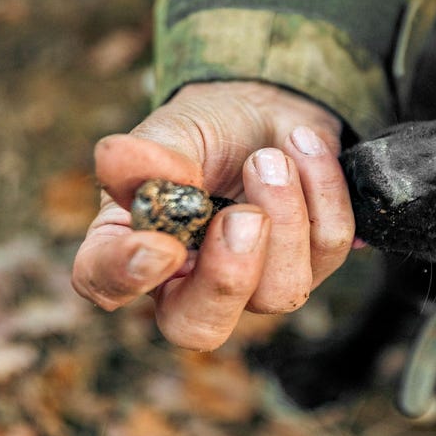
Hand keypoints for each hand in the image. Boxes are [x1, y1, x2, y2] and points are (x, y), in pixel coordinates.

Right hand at [71, 82, 354, 350]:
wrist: (269, 108)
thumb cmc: (208, 128)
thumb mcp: (172, 130)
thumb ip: (148, 153)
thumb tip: (115, 158)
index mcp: (132, 247)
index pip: (107, 285)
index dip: (129, 277)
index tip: (161, 246)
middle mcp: (190, 280)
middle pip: (201, 328)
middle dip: (229, 278)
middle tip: (245, 217)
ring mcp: (256, 282)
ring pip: (281, 291)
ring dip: (286, 212)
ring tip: (273, 155)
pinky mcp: (312, 264)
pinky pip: (327, 244)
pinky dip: (322, 187)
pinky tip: (303, 149)